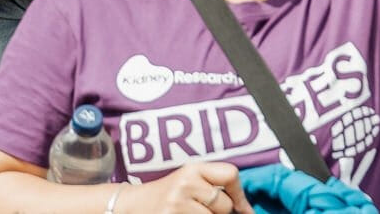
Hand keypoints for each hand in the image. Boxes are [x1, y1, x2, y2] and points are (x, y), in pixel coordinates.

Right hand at [136, 162, 255, 213]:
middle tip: (204, 211)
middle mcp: (186, 183)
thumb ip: (212, 186)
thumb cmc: (168, 195)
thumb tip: (245, 209)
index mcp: (193, 168)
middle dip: (220, 213)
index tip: (244, 209)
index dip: (241, 195)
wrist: (134, 205)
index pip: (230, 174)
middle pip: (224, 204)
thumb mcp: (189, 181)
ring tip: (192, 213)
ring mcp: (177, 203)